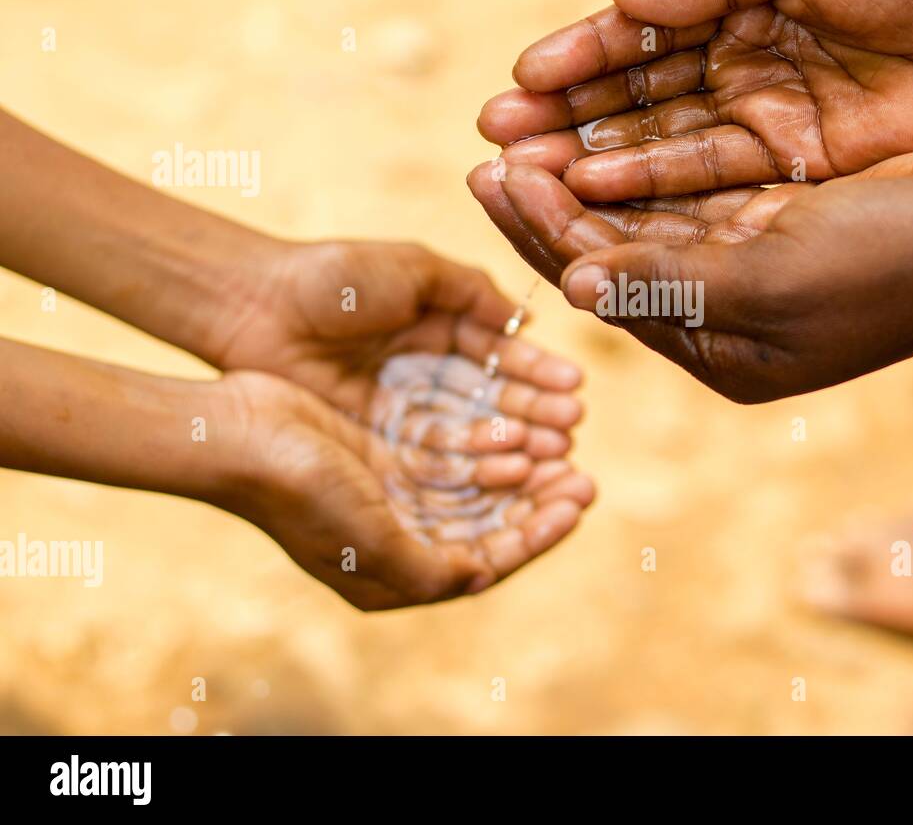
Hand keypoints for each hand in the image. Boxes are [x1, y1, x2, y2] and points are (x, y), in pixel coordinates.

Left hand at [206, 239, 582, 456]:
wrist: (257, 307)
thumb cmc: (334, 277)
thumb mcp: (413, 269)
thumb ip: (471, 292)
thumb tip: (526, 323)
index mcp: (438, 329)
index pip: (499, 357)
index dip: (537, 373)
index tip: (575, 388)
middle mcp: (425, 374)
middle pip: (491, 400)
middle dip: (535, 413)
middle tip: (573, 429)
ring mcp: (402, 411)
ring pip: (469, 432)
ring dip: (513, 442)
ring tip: (554, 453)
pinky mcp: (377, 443)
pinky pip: (432, 458)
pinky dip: (471, 464)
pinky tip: (508, 468)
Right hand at [215, 370, 595, 608]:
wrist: (233, 434)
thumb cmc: (298, 491)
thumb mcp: (370, 542)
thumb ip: (429, 570)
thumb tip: (483, 579)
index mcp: (394, 576)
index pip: (487, 561)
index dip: (538, 534)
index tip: (578, 499)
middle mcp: (397, 541)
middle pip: (487, 526)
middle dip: (537, 502)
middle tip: (583, 474)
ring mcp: (390, 497)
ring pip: (475, 490)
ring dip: (518, 472)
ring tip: (561, 447)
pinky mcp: (383, 456)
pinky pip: (450, 455)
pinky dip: (484, 447)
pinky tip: (514, 428)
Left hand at [469, 148, 912, 401]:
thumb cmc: (891, 266)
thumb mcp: (769, 280)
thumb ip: (666, 282)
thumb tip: (569, 281)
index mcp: (718, 350)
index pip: (606, 288)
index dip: (544, 233)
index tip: (491, 177)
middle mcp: (727, 318)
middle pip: (617, 258)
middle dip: (553, 207)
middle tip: (488, 150)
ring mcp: (755, 273)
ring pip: (650, 224)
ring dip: (591, 182)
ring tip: (529, 136)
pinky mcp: (782, 227)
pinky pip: (695, 198)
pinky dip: (649, 169)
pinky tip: (607, 134)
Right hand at [477, 0, 912, 201]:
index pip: (641, 33)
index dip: (579, 55)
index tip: (519, 77)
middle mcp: (741, 64)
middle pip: (635, 96)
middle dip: (564, 115)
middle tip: (493, 136)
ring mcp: (765, 121)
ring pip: (660, 144)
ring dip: (592, 158)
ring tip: (526, 173)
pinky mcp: (795, 170)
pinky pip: (711, 179)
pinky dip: (654, 186)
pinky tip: (597, 190)